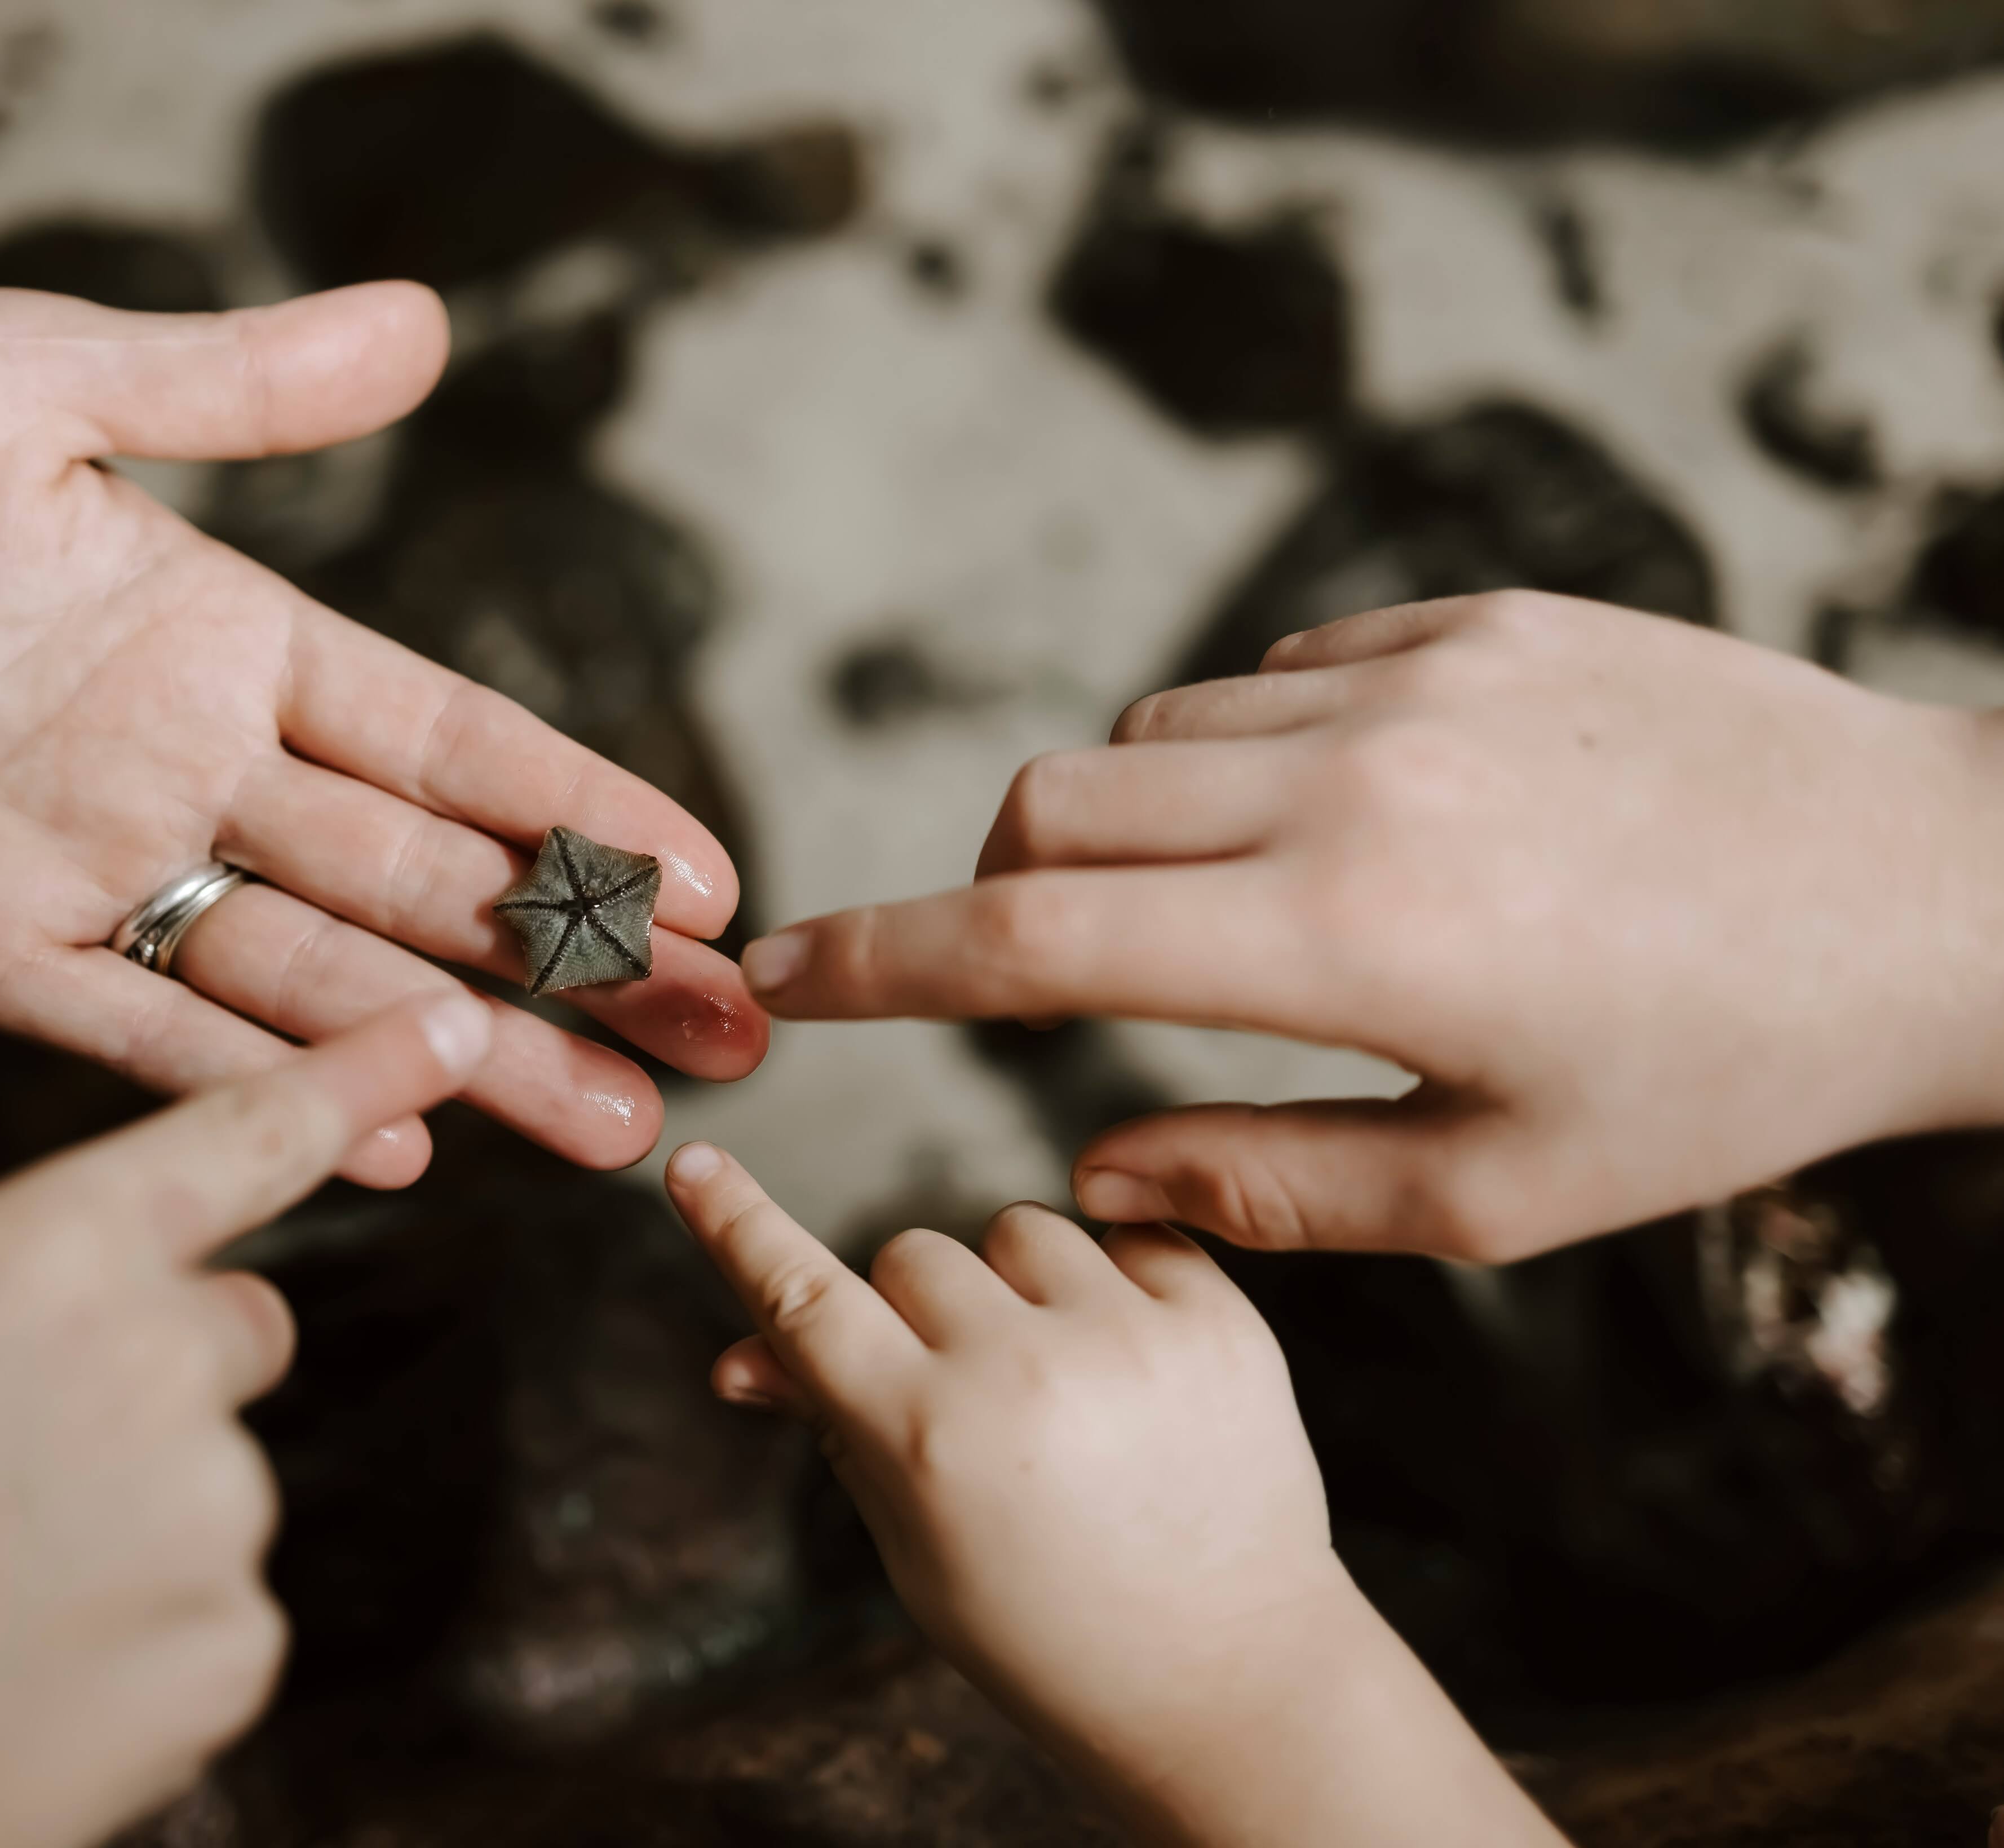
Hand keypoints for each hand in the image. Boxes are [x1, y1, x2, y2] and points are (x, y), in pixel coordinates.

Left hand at [0, 285, 765, 1186]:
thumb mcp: (34, 376)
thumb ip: (233, 384)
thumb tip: (424, 326)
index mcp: (220, 635)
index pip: (447, 741)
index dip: (581, 811)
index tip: (714, 878)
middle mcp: (183, 769)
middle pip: (423, 886)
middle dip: (583, 963)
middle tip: (730, 1036)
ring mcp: (89, 872)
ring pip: (318, 981)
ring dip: (470, 1051)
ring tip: (618, 1120)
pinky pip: (141, 1034)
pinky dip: (259, 1086)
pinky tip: (394, 1136)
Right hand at [0, 993, 493, 1847]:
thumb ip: (18, 1309)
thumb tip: (99, 1330)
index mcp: (35, 1257)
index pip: (239, 1139)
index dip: (354, 1076)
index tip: (454, 1031)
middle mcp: (156, 1356)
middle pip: (234, 1328)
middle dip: (159, 1384)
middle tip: (11, 1479)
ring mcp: (213, 1505)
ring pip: (214, 1480)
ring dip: (135, 1530)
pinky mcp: (236, 1644)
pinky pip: (218, 1610)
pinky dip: (145, 1645)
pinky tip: (29, 1684)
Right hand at [662, 1142, 1569, 1847]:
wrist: (1231, 1682)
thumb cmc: (1051, 1632)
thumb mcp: (917, 1546)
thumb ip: (838, 1430)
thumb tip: (742, 1357)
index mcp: (929, 1438)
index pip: (803, 1300)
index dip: (738, 1227)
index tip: (696, 1167)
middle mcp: (1023, 1373)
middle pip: (911, 1251)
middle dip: (919, 1309)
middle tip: (968, 1398)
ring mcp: (1131, 1341)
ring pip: (1018, 1227)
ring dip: (1018, 1286)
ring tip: (1061, 1384)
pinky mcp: (1222, 1323)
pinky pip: (1127, 1236)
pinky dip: (1117, 1283)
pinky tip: (1131, 1370)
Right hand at [737, 593, 2003, 1259]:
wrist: (1933, 895)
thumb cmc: (1723, 1077)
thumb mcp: (1499, 1191)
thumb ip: (1267, 1185)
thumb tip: (1096, 1166)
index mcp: (1343, 942)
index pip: (1028, 943)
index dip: (875, 962)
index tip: (779, 975)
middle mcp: (1350, 782)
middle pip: (1048, 808)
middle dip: (995, 894)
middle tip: (1051, 976)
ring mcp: (1413, 677)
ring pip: (1149, 732)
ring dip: (1126, 826)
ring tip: (1235, 912)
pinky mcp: (1475, 617)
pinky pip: (1274, 674)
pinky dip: (1246, 754)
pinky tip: (1351, 823)